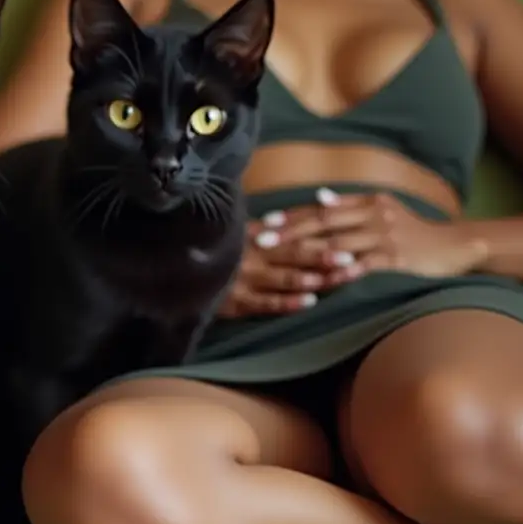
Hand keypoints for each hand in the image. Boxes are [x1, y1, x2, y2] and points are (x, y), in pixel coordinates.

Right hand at [218, 210, 361, 317]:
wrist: (171, 272)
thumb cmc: (207, 252)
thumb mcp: (229, 234)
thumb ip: (255, 229)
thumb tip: (282, 220)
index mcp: (250, 237)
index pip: (290, 236)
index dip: (317, 237)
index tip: (344, 235)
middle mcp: (249, 255)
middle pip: (293, 255)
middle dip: (324, 257)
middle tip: (351, 257)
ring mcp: (243, 279)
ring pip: (285, 278)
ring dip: (314, 278)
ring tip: (340, 278)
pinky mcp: (234, 302)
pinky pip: (265, 303)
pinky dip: (288, 302)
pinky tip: (309, 302)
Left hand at [250, 188, 487, 278]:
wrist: (455, 245)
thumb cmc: (412, 230)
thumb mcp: (383, 210)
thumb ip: (351, 205)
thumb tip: (318, 197)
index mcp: (367, 202)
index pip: (321, 208)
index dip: (292, 215)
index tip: (265, 222)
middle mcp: (374, 214)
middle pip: (324, 221)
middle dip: (290, 232)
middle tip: (262, 241)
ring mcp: (385, 236)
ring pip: (339, 243)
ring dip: (308, 252)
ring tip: (283, 260)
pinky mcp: (397, 258)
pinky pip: (365, 265)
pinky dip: (344, 271)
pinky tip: (324, 278)